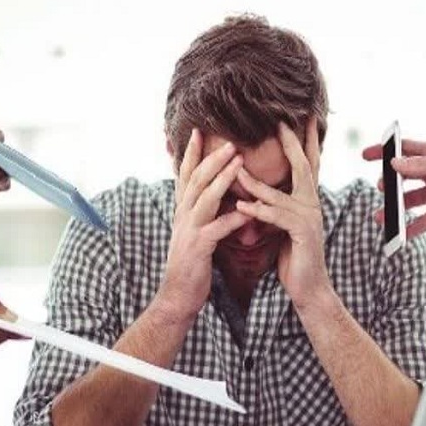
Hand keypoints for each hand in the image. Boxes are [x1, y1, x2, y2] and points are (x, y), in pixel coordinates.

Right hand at [160, 129, 250, 315]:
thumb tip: (211, 193)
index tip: (198, 130)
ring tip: (239, 162)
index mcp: (182, 210)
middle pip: (196, 179)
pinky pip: (217, 229)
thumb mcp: (193, 231)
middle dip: (211, 157)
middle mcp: (182, 215)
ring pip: (205, 198)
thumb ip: (201, 211)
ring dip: (222, 178)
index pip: (185, 175)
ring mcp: (189, 231)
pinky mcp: (198, 248)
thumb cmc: (191, 264)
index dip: (190, 152)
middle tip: (230, 140)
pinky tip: (248, 211)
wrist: (177, 295)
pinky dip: (233, 218)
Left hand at [236, 120, 329, 307]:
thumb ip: (276, 205)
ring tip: (235, 170)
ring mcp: (309, 218)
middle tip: (281, 122)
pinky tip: (240, 207)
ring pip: (280, 194)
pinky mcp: (302, 234)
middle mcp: (312, 204)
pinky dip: (257, 211)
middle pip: (303, 167)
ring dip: (255, 182)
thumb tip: (259, 190)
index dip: (306, 140)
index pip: (308, 163)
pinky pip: (276, 217)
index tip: (303, 118)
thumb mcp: (283, 225)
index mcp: (307, 200)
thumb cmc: (293, 256)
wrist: (308, 287)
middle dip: (292, 143)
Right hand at [361, 140, 425, 237]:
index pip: (402, 151)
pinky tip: (398, 235)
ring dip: (394, 209)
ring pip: (408, 202)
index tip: (365, 155)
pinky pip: (421, 222)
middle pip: (402, 179)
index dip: (384, 152)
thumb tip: (394, 164)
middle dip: (388, 184)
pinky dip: (409, 229)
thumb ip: (420, 165)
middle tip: (381, 188)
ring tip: (381, 216)